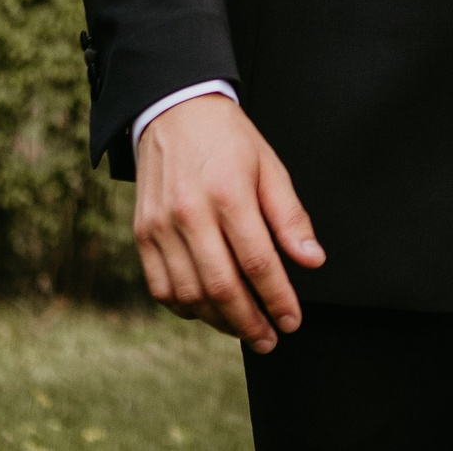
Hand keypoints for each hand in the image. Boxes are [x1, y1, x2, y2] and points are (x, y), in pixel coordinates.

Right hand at [133, 93, 324, 352]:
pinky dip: (185, 308)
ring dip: (218, 320)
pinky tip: (208, 311)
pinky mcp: (141, 234)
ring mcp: (160, 227)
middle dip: (249, 321)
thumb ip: (290, 217)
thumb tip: (311, 261)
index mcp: (228, 193)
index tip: (292, 320)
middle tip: (270, 339)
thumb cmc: (230, 141)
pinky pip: (161, 287)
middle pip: (221, 286)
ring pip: (189, 294)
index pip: (257, 261)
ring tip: (244, 328)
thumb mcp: (270, 167)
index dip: (277, 297)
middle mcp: (189, 214)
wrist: (174, 112)